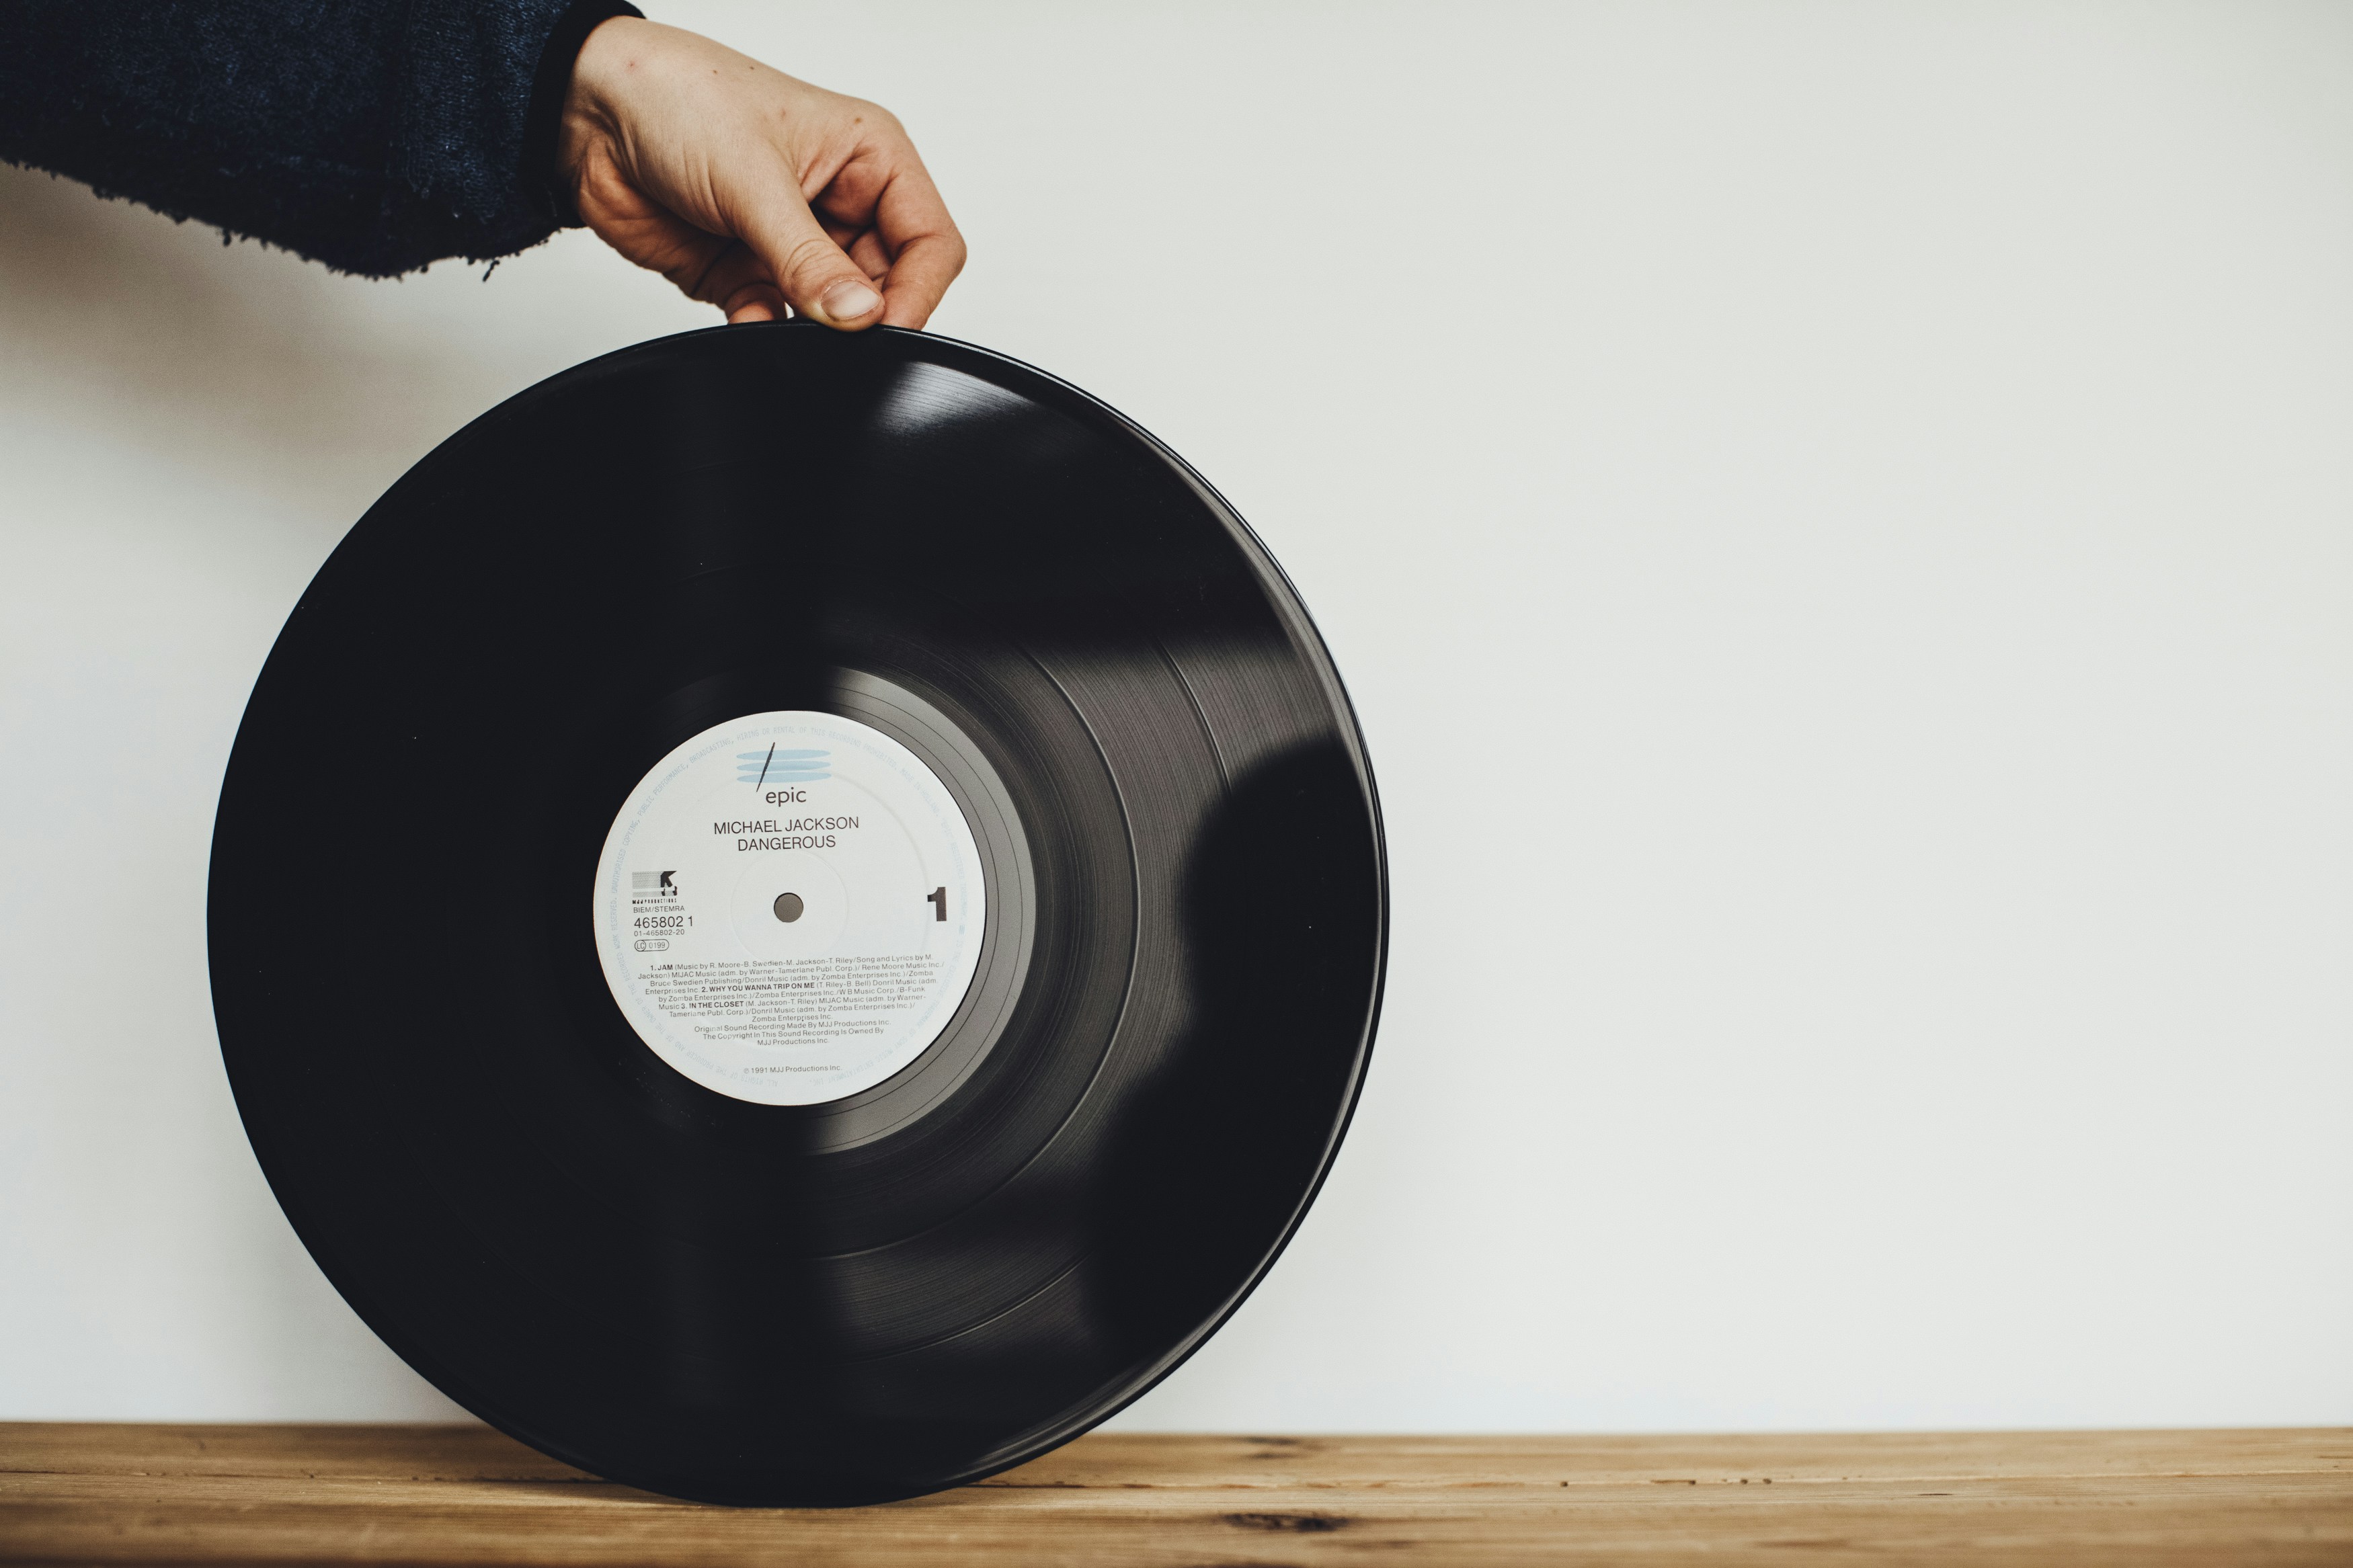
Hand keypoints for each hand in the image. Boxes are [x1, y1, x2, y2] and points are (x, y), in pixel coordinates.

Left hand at [559, 17, 963, 329]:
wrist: (585, 109)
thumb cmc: (679, 99)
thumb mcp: (756, 179)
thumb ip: (810, 259)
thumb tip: (860, 318)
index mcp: (870, 157)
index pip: (931, 243)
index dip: (917, 293)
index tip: (881, 328)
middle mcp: (840, 200)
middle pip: (889, 286)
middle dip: (861, 316)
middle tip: (832, 332)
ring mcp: (795, 241)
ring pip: (834, 312)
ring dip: (812, 327)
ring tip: (783, 315)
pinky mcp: (750, 272)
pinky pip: (778, 322)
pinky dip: (765, 331)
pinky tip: (747, 318)